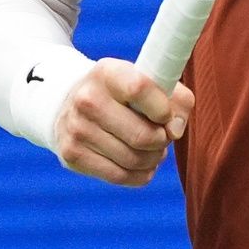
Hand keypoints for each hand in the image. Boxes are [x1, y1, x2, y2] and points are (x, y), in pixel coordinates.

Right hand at [51, 58, 193, 187]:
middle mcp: (86, 99)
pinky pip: (119, 176)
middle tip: (163, 136)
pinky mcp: (72, 155)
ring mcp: (76, 129)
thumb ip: (176, 99)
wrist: (72, 105)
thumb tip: (175, 130)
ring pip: (132, 159)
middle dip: (161, 140)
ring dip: (152, 159)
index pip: (139, 89)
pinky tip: (142, 164)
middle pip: (141, 135)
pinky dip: (139, 175)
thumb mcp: (148, 81)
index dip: (163, 109)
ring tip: (153, 149)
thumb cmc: (123, 93)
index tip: (166, 115)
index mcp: (107, 72)